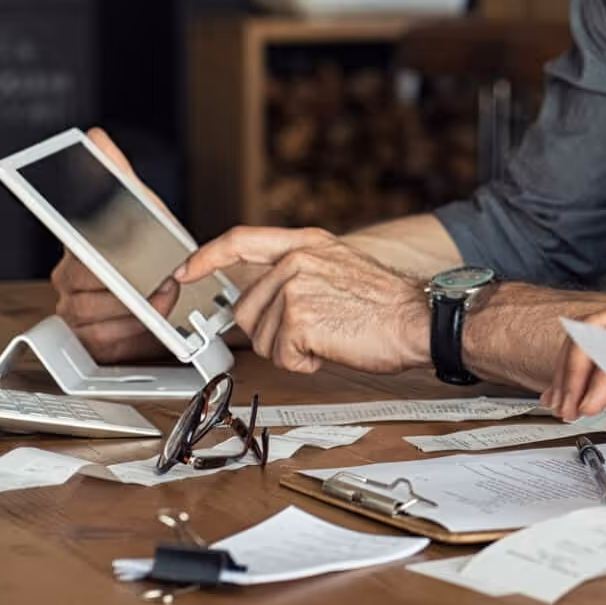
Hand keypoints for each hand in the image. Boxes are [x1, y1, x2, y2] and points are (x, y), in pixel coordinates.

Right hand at [49, 128, 184, 361]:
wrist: (166, 285)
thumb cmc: (149, 246)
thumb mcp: (140, 205)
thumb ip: (116, 172)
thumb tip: (94, 138)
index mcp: (75, 245)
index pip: (75, 251)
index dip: (97, 260)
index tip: (111, 266)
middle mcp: (67, 278)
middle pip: (88, 287)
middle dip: (130, 286)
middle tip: (161, 281)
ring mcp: (73, 310)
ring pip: (95, 315)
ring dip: (135, 310)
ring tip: (162, 298)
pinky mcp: (88, 339)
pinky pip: (102, 339)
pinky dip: (131, 332)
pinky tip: (148, 320)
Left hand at [176, 227, 428, 374]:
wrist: (420, 319)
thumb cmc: (388, 304)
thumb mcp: (338, 268)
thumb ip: (297, 273)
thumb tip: (260, 298)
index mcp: (306, 243)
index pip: (240, 241)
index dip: (206, 257)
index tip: (185, 271)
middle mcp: (296, 260)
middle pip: (246, 309)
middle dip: (272, 333)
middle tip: (313, 332)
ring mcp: (295, 287)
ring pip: (262, 338)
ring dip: (292, 350)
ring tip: (331, 336)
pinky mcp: (298, 319)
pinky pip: (281, 357)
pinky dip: (305, 363)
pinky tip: (333, 348)